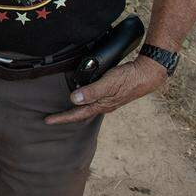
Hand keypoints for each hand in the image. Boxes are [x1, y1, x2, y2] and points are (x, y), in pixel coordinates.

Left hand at [45, 56, 167, 124]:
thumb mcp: (108, 84)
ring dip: (75, 108)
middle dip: (67, 116)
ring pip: (88, 107)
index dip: (62, 118)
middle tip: (52, 118)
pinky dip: (85, 99)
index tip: (47, 121)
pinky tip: (83, 95)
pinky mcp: (112, 93)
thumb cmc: (128, 79)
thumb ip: (92, 91)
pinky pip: (94, 99)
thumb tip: (74, 99)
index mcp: (101, 105)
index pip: (77, 114)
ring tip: (63, 108)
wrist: (147, 74)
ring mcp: (109, 100)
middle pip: (82, 114)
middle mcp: (104, 105)